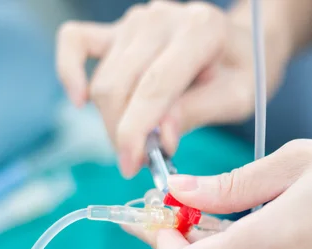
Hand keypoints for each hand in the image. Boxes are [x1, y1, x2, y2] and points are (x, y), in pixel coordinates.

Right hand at [55, 1, 290, 177]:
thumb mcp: (236, 98)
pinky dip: (69, 71)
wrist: (242, 44)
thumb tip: (157, 137)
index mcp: (199, 31)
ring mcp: (135, 20)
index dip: (137, 132)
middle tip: (141, 161)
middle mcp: (161, 18)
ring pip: (102, 79)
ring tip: (139, 139)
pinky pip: (75, 41)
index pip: (153, 87)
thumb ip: (196, 112)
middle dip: (122, 134)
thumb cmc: (241, 73)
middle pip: (118, 86)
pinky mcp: (118, 29)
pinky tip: (79, 100)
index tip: (131, 166)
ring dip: (111, 119)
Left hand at [123, 137, 311, 248]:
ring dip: (207, 234)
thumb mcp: (294, 162)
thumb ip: (230, 185)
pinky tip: (249, 206)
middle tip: (177, 190)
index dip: (158, 245)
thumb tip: (180, 191)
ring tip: (215, 191)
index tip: (162, 209)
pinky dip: (235, 239)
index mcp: (266, 245)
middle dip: (178, 233)